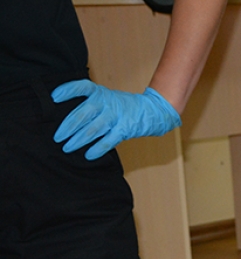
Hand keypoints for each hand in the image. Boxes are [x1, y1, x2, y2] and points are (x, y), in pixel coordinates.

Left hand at [52, 80, 180, 159]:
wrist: (151, 110)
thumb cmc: (122, 106)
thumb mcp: (106, 98)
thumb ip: (88, 104)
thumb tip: (66, 121)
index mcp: (100, 93)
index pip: (81, 87)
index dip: (67, 91)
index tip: (54, 97)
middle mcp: (107, 103)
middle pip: (83, 114)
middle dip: (68, 127)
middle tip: (57, 137)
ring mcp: (116, 116)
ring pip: (93, 129)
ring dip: (78, 140)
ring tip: (67, 148)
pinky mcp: (125, 129)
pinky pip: (108, 141)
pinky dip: (97, 149)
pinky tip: (88, 155)